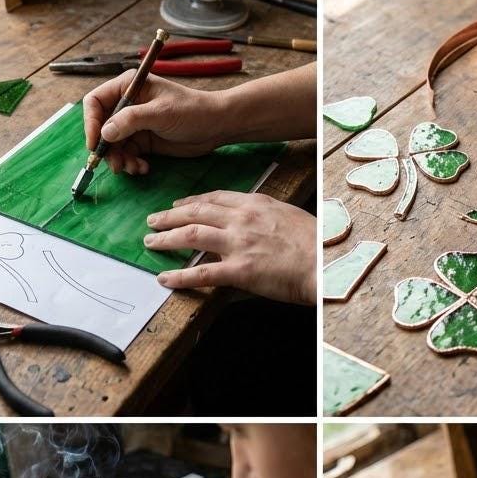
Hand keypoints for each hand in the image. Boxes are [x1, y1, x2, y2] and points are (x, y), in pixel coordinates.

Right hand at [83, 71, 224, 173]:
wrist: (215, 127)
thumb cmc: (191, 111)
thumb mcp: (160, 113)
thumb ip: (131, 121)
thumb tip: (104, 132)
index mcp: (128, 87)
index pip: (96, 102)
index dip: (90, 122)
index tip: (95, 143)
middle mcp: (127, 105)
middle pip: (101, 127)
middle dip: (107, 148)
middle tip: (116, 165)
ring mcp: (135, 124)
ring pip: (114, 145)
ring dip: (120, 159)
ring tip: (134, 169)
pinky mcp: (144, 141)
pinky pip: (128, 154)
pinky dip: (131, 164)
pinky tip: (144, 168)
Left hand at [150, 192, 316, 304]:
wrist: (325, 262)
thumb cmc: (316, 243)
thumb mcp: (288, 217)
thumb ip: (265, 218)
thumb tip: (254, 227)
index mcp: (255, 205)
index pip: (214, 198)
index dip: (191, 201)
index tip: (178, 205)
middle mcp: (241, 220)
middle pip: (195, 213)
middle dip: (169, 217)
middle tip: (152, 221)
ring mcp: (238, 244)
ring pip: (191, 236)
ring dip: (166, 239)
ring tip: (151, 243)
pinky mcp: (239, 271)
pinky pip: (201, 273)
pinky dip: (179, 277)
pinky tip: (165, 279)